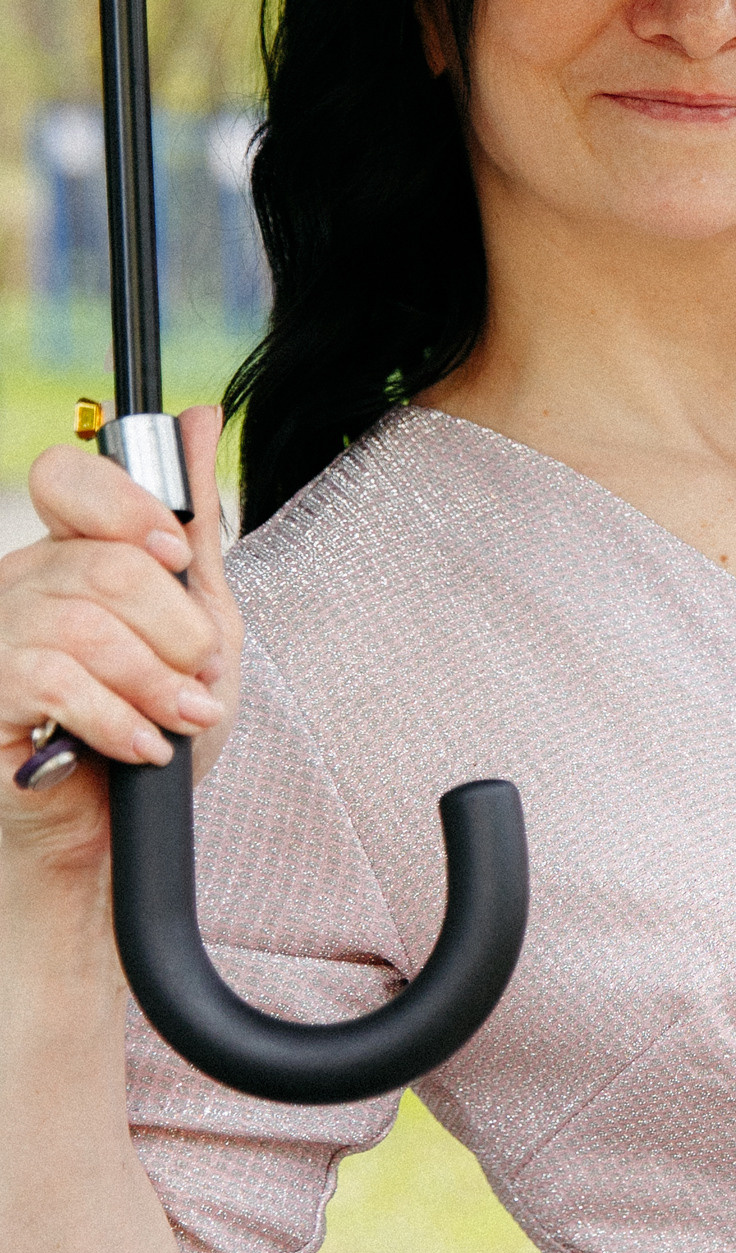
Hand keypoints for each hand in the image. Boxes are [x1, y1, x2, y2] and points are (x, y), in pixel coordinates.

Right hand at [0, 408, 242, 882]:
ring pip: (86, 625)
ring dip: (156, 683)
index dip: (128, 509)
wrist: (114, 834)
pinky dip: (118, 716)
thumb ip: (194, 526)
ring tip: (179, 717)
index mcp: (66, 551)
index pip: (67, 477)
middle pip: (106, 564)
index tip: (175, 558)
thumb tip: (196, 417)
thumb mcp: (199, 622)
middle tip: (199, 677)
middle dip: (177, 630)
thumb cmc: (151, 726)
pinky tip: (142, 743)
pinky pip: (51, 680)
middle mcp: (19, 583)